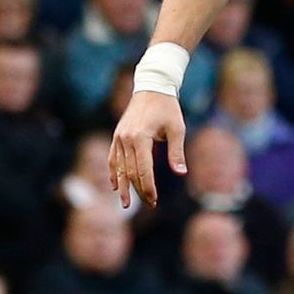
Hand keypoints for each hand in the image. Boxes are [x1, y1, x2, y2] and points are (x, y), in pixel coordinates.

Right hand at [110, 89, 187, 206]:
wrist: (152, 88)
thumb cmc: (168, 109)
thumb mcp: (177, 129)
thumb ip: (177, 152)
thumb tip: (181, 173)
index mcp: (140, 138)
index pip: (143, 170)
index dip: (148, 187)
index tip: (154, 201)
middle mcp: (125, 139)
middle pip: (130, 172)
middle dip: (139, 190)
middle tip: (150, 204)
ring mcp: (118, 138)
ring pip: (119, 168)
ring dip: (124, 186)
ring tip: (126, 204)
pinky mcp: (117, 136)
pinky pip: (112, 158)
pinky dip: (114, 172)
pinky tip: (116, 185)